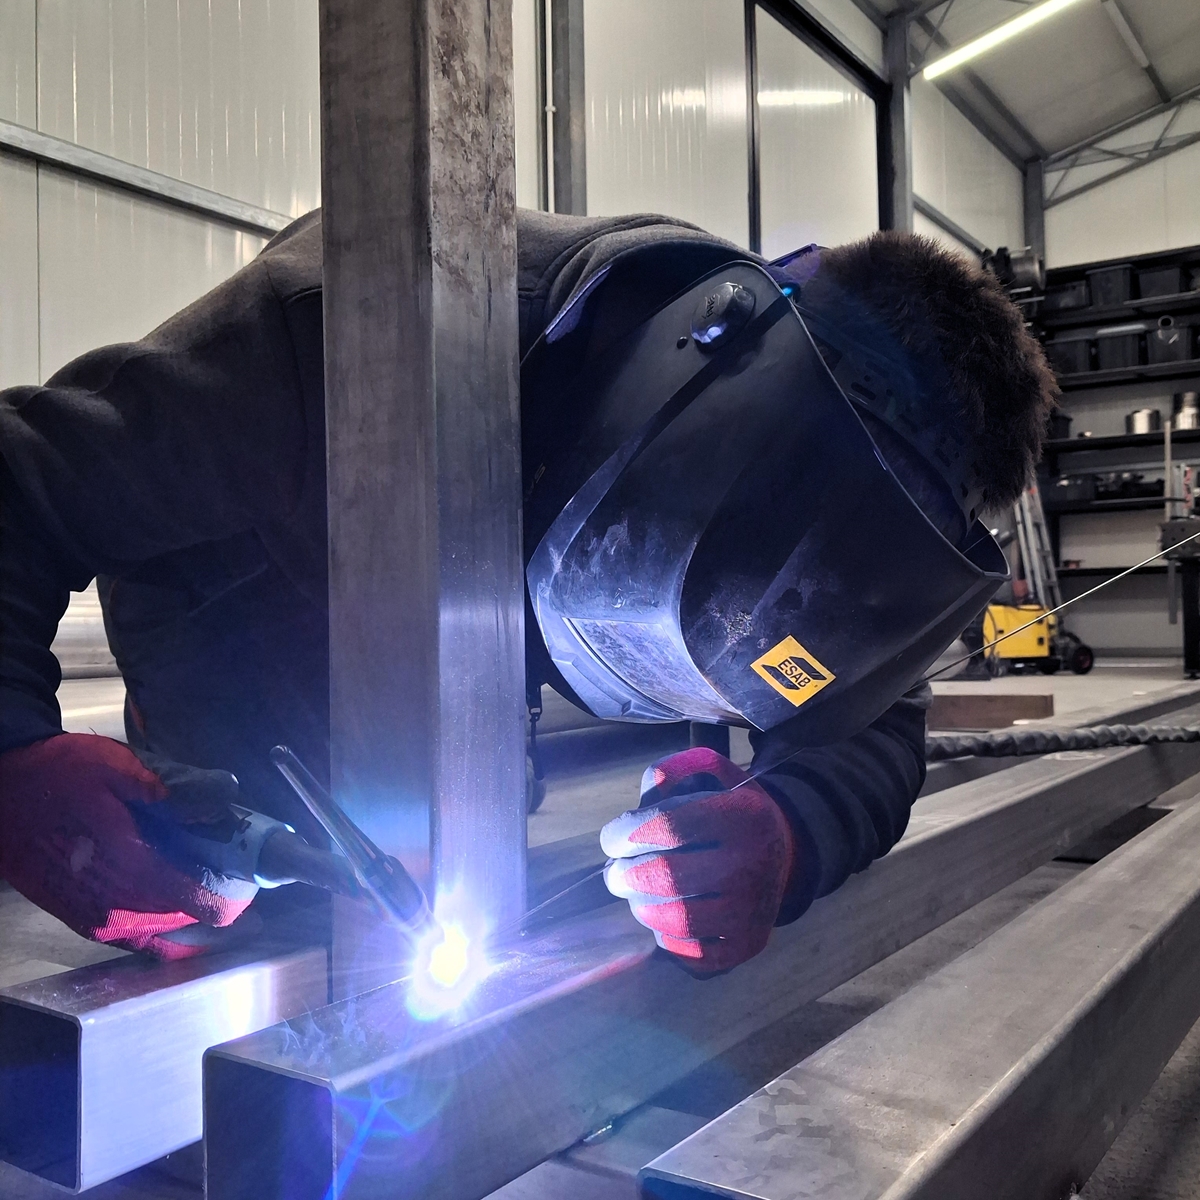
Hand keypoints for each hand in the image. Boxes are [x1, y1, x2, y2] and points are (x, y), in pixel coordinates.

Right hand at [0, 734, 252, 958]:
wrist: (0, 793)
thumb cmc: (59, 776)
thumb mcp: (119, 769)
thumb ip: (173, 792)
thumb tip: (224, 797)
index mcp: (130, 870)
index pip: (204, 904)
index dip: (235, 893)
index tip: (249, 872)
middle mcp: (116, 909)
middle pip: (192, 924)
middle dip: (217, 898)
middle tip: (228, 866)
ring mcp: (97, 922)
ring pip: (167, 936)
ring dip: (192, 912)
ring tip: (202, 874)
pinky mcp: (84, 923)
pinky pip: (139, 938)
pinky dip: (165, 923)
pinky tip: (172, 891)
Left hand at [601, 746, 795, 972]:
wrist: (783, 852)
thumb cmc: (730, 810)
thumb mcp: (711, 773)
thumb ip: (673, 769)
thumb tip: (648, 789)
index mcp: (740, 815)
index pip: (665, 826)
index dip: (624, 835)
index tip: (611, 840)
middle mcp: (752, 863)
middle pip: (664, 877)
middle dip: (623, 876)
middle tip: (615, 872)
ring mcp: (753, 908)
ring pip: (675, 919)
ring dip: (641, 906)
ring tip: (638, 893)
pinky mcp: (748, 943)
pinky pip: (692, 953)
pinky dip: (667, 937)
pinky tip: (666, 916)